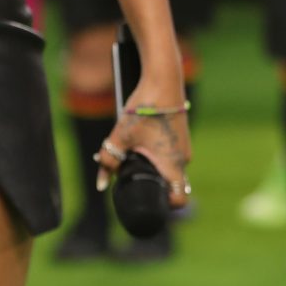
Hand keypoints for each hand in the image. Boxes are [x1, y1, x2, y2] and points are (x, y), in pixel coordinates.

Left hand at [98, 79, 192, 211]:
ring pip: (169, 167)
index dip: (165, 206)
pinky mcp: (180, 135)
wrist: (162, 79)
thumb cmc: (145, 109)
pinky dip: (157, 154)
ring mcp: (184, 147)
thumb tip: (101, 184)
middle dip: (153, 184)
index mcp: (174, 165)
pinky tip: (140, 142)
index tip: (148, 201)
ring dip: (153, 167)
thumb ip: (109, 160)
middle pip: (170, 184)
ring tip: (132, 155)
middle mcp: (184, 159)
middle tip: (131, 176)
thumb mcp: (121, 136)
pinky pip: (170, 154)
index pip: (178, 199)